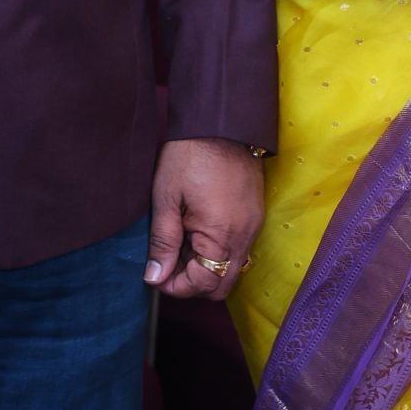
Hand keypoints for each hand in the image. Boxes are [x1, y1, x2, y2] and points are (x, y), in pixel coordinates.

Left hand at [144, 137, 262, 299]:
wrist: (221, 123)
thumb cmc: (189, 156)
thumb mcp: (166, 197)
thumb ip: (163, 241)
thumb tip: (155, 277)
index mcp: (222, 234)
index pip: (204, 284)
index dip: (176, 287)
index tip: (155, 276)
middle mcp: (245, 237)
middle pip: (221, 285)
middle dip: (192, 284)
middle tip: (167, 266)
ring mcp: (253, 227)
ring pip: (231, 269)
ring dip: (205, 268)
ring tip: (180, 247)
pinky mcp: (255, 217)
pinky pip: (238, 251)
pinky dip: (217, 253)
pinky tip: (196, 234)